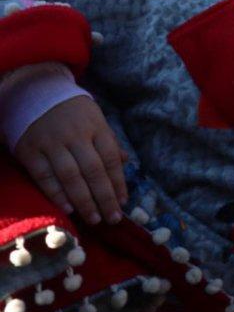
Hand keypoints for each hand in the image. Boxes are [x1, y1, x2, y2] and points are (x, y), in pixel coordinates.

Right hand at [14, 96, 127, 224]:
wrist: (37, 93)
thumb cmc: (73, 112)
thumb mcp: (96, 120)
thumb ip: (109, 141)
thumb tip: (126, 162)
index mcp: (95, 127)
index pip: (110, 158)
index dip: (118, 182)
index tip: (124, 202)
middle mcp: (75, 135)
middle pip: (93, 170)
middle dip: (104, 197)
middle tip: (112, 218)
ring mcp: (51, 143)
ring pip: (70, 176)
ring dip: (83, 200)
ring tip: (94, 218)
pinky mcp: (30, 150)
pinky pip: (44, 176)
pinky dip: (56, 193)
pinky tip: (68, 208)